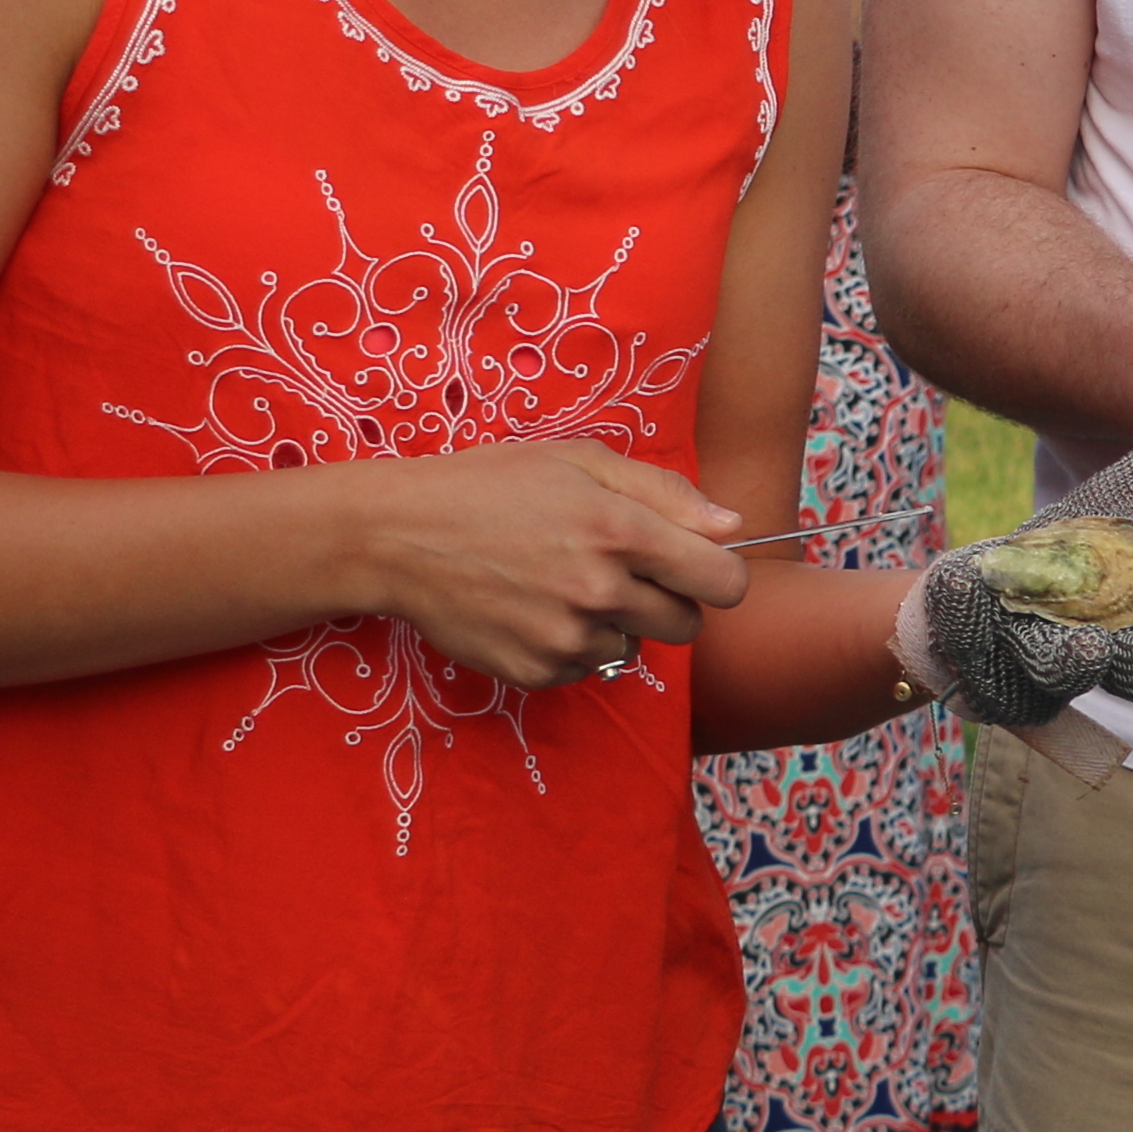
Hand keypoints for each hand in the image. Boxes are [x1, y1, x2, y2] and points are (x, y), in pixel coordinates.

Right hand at [347, 441, 746, 685]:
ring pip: (634, 649)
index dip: (719, 575)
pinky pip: (585, 669)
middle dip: (668, 600)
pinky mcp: (534, 671)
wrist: (400, 536)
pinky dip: (573, 646)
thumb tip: (733, 526)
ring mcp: (565, 638)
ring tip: (565, 584)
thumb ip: (666, 493)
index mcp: (620, 530)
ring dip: (617, 624)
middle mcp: (599, 591)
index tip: (698, 567)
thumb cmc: (492, 486)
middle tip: (622, 570)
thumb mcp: (581, 461)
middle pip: (687, 625)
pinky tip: (535, 608)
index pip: (723, 582)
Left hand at [920, 360, 1132, 725]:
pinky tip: (961, 589)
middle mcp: (1113, 647)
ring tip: (1084, 649)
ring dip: (1077, 661)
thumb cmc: (1075, 544)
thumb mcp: (1127, 489)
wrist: (987, 594)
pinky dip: (970, 624)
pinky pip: (982, 661)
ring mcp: (1051, 669)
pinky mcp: (995, 680)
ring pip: (1069, 673)